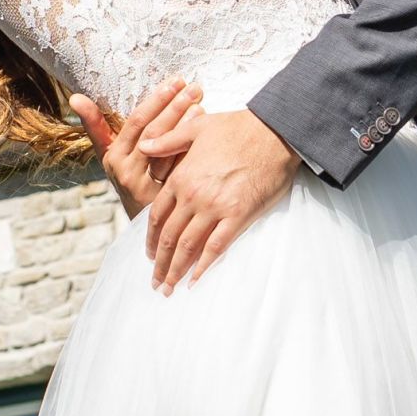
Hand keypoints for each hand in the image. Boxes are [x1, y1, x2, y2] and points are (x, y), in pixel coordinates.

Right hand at [70, 79, 200, 218]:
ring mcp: (143, 186)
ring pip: (166, 150)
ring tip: (200, 102)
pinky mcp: (161, 198)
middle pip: (153, 132)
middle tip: (194, 86)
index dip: (156, 100)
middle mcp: (124, 171)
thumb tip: (76, 98)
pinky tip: (204, 133)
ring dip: (185, 124)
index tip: (174, 81)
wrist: (145, 225)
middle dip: (174, 106)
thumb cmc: (132, 180)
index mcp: (112, 155)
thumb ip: (97, 125)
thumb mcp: (112, 155)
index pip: (135, 121)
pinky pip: (177, 169)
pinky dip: (190, 148)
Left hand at [142, 108, 300, 290]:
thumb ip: (168, 140)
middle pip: (169, 236)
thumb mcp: (196, 127)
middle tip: (156, 283)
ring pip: (188, 245)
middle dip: (160, 263)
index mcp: (181, 178)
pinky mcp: (238, 215)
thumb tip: (144, 144)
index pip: (158, 216)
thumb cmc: (237, 127)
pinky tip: (196, 280)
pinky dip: (204, 266)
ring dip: (176, 270)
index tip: (150, 255)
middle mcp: (193, 196)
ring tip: (170, 288)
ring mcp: (215, 207)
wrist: (273, 131)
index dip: (151, 239)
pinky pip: (217, 247)